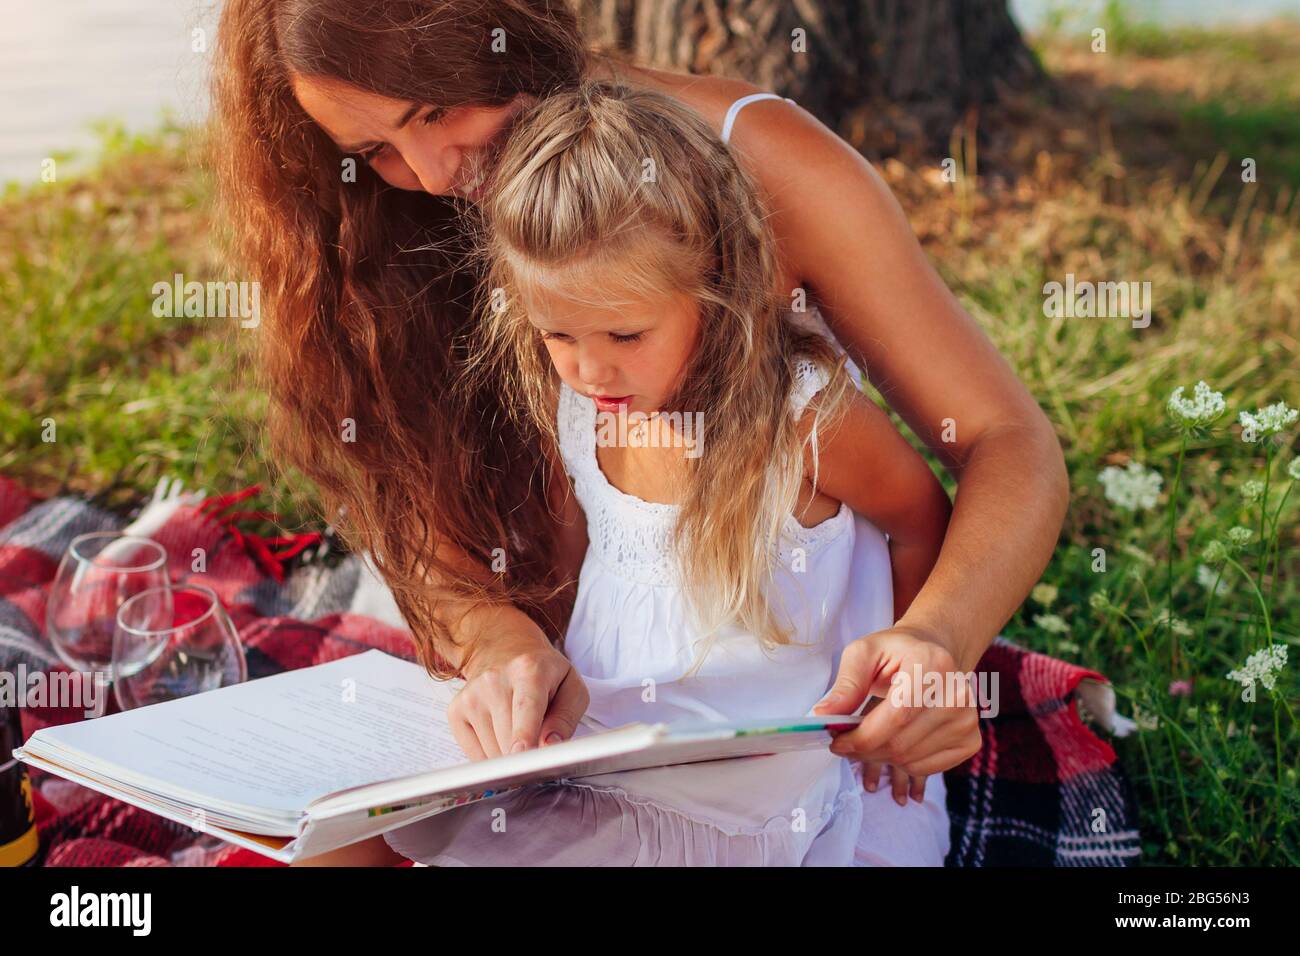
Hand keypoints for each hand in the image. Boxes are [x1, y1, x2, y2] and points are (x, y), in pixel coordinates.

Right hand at [448, 624, 588, 760]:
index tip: (521, 753)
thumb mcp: (571, 687)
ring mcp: (471, 696)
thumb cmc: (543, 673)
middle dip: (528, 754)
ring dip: (510, 754)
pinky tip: (499, 730)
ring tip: (517, 725)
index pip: (526, 707)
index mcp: (529, 670)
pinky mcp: (455, 711)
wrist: (504, 650)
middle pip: (510, 739)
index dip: (524, 734)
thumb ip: (566, 717)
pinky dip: (491, 754)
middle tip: (538, 736)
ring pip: (493, 752)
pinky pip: (475, 755)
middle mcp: (494, 680)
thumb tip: (550, 745)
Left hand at [813, 625, 981, 804]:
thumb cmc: (895, 651)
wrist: (934, 651)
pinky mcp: (971, 740)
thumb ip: (846, 684)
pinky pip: (927, 768)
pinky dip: (902, 763)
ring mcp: (968, 720)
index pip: (897, 716)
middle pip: (902, 743)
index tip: (837, 742)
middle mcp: (957, 694)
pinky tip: (893, 743)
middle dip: (865, 750)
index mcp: (931, 665)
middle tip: (845, 742)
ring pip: (911, 760)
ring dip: (880, 758)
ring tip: (869, 739)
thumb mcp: (863, 652)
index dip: (862, 737)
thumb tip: (823, 715)